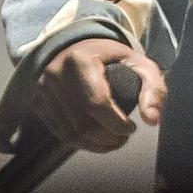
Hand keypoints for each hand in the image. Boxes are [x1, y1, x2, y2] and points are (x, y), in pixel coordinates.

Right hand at [33, 38, 165, 152]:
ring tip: (113, 141)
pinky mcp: (38, 103)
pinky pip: (59, 133)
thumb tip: (153, 119)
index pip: (97, 103)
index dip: (116, 123)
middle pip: (82, 123)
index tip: (131, 128)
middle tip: (123, 138)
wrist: (79, 47)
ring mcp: (43, 89)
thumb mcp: (139, 63)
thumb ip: (153, 88)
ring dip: (94, 145)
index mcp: (80, 60)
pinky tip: (96, 140)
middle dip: (107, 138)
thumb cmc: (112, 57)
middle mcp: (56, 74)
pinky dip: (80, 143)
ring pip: (69, 133)